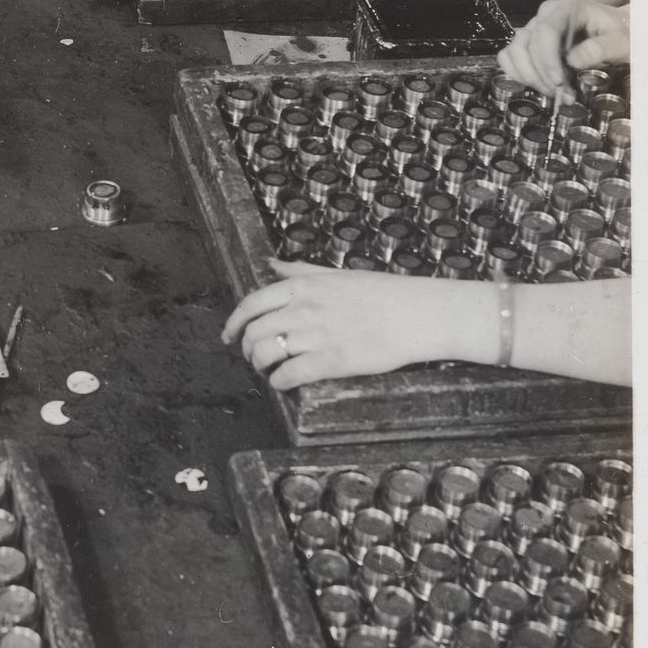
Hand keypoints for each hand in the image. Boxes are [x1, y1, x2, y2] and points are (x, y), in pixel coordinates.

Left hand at [221, 260, 488, 388]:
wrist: (418, 314)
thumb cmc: (380, 293)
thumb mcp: (334, 274)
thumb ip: (299, 270)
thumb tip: (270, 265)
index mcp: (303, 286)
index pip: (252, 304)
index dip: (233, 323)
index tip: (229, 336)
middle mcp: (304, 309)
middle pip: (254, 332)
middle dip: (247, 349)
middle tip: (253, 358)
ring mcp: (318, 335)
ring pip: (266, 354)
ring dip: (261, 366)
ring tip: (268, 371)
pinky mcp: (333, 361)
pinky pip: (290, 374)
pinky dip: (279, 382)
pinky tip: (284, 383)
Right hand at [499, 0, 629, 95]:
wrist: (619, 33)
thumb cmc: (621, 34)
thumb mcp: (620, 42)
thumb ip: (599, 48)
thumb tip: (573, 60)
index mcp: (567, 8)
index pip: (546, 31)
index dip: (547, 60)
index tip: (558, 83)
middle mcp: (546, 15)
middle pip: (528, 44)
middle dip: (542, 74)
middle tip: (563, 95)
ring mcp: (534, 27)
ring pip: (514, 52)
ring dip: (529, 77)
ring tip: (554, 93)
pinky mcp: (529, 42)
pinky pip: (509, 57)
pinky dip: (518, 74)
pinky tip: (539, 85)